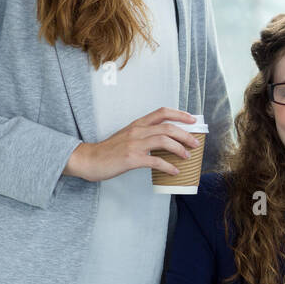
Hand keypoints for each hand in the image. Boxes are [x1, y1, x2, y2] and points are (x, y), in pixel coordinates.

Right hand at [63, 107, 199, 180]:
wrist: (88, 159)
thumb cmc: (109, 150)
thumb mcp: (128, 136)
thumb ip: (144, 135)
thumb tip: (165, 141)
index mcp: (137, 124)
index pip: (162, 112)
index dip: (180, 114)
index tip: (193, 119)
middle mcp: (137, 131)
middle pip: (168, 127)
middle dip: (186, 134)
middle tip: (196, 143)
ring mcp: (134, 144)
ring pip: (164, 141)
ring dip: (180, 148)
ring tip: (187, 156)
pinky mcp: (132, 159)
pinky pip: (156, 161)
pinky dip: (168, 166)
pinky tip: (174, 171)